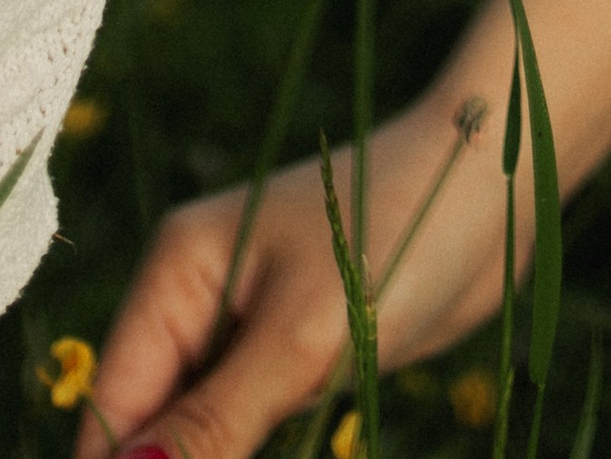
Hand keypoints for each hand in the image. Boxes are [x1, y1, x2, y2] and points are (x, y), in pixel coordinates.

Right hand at [85, 95, 508, 458]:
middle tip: (256, 448)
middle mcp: (199, 297)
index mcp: (178, 272)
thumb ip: (213, 421)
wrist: (497, 178)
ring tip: (294, 433)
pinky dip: (252, 454)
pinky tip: (304, 447)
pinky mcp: (298, 351)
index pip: (113, 403)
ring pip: (200, 432)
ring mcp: (249, 325)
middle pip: (150, 423)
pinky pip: (250, 426)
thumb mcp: (302, 339)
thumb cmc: (400, 231)